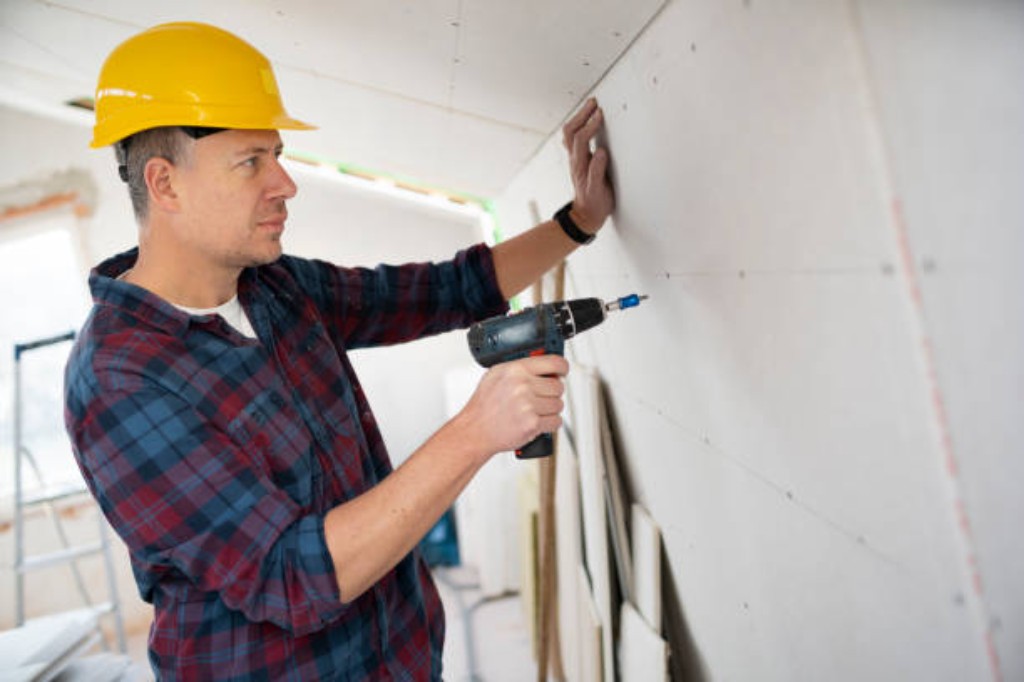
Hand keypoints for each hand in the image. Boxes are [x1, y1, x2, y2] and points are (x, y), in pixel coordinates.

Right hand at [459, 355, 568, 455]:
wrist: (475, 430)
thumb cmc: (484, 405)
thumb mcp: (496, 375)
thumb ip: (519, 367)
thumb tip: (542, 364)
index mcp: (516, 370)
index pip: (554, 362)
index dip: (562, 368)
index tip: (562, 372)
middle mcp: (523, 385)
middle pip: (558, 386)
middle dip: (551, 393)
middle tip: (539, 397)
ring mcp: (528, 405)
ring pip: (558, 404)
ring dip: (550, 409)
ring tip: (534, 411)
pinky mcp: (532, 424)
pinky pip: (556, 421)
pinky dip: (549, 424)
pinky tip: (537, 421)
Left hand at [563, 98, 614, 233]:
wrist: (586, 215)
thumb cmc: (595, 204)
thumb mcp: (598, 191)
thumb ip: (598, 171)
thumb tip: (601, 152)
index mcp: (580, 166)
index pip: (581, 139)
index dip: (590, 125)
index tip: (600, 114)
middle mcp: (575, 160)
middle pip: (571, 131)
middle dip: (582, 114)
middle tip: (594, 103)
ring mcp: (575, 159)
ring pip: (570, 133)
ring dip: (579, 117)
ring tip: (591, 106)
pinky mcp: (578, 160)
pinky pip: (573, 138)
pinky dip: (579, 125)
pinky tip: (587, 121)